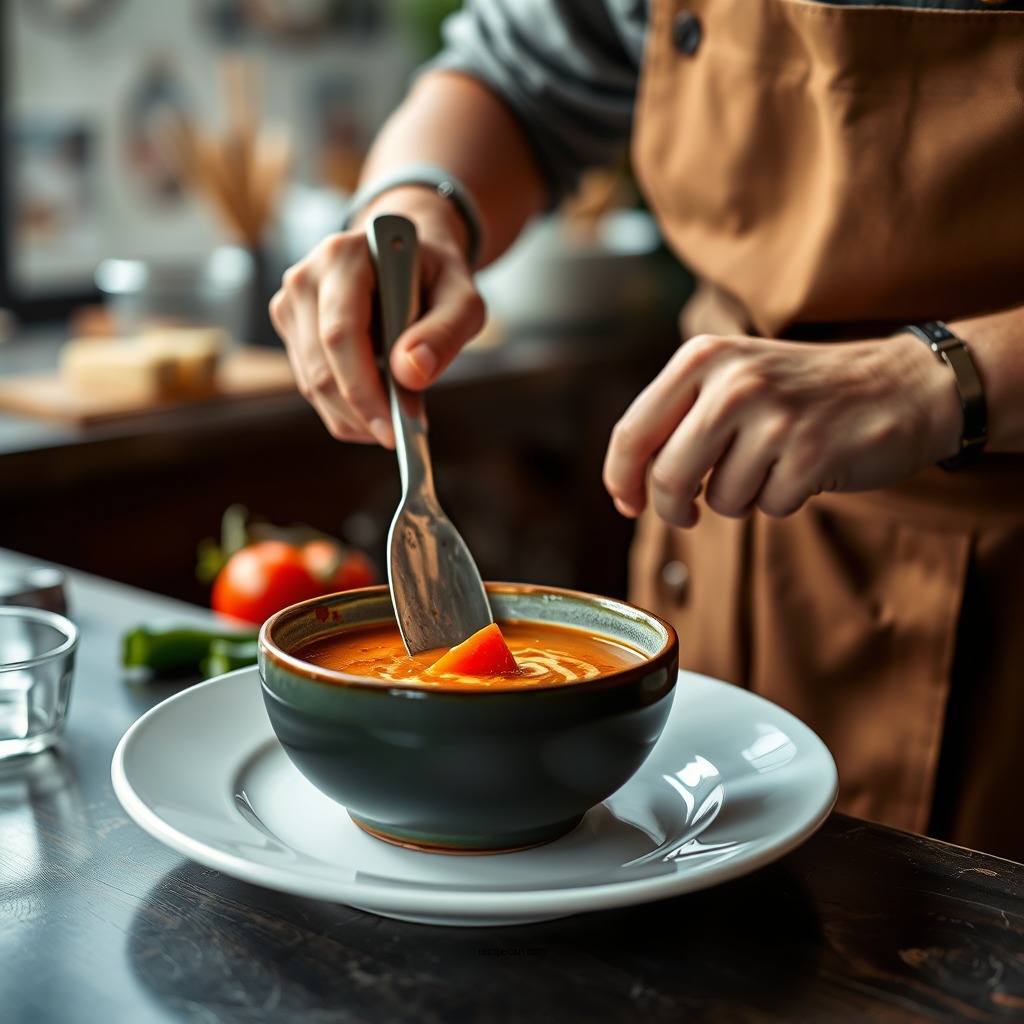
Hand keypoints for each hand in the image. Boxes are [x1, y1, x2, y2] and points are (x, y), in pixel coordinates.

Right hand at [269, 194, 485, 446]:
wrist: (406, 255)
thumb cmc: (437, 277)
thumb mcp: (463, 299)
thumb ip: (445, 332)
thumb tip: (411, 374)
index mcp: (344, 257)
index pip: (342, 335)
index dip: (364, 390)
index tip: (393, 430)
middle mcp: (306, 278)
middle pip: (321, 369)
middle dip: (361, 414)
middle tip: (400, 436)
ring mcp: (291, 305)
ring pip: (313, 386)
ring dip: (354, 417)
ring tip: (396, 419)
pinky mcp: (290, 330)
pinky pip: (312, 387)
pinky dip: (346, 410)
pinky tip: (377, 406)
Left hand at [603, 331, 962, 526]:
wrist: (900, 386)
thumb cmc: (803, 392)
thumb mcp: (733, 377)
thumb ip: (678, 418)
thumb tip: (627, 485)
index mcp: (702, 358)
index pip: (632, 432)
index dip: (620, 479)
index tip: (626, 503)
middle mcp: (733, 381)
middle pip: (667, 476)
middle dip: (672, 509)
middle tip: (687, 513)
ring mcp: (773, 417)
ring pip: (718, 499)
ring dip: (738, 501)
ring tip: (769, 467)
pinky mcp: (810, 454)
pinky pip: (767, 508)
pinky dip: (779, 502)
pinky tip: (804, 470)